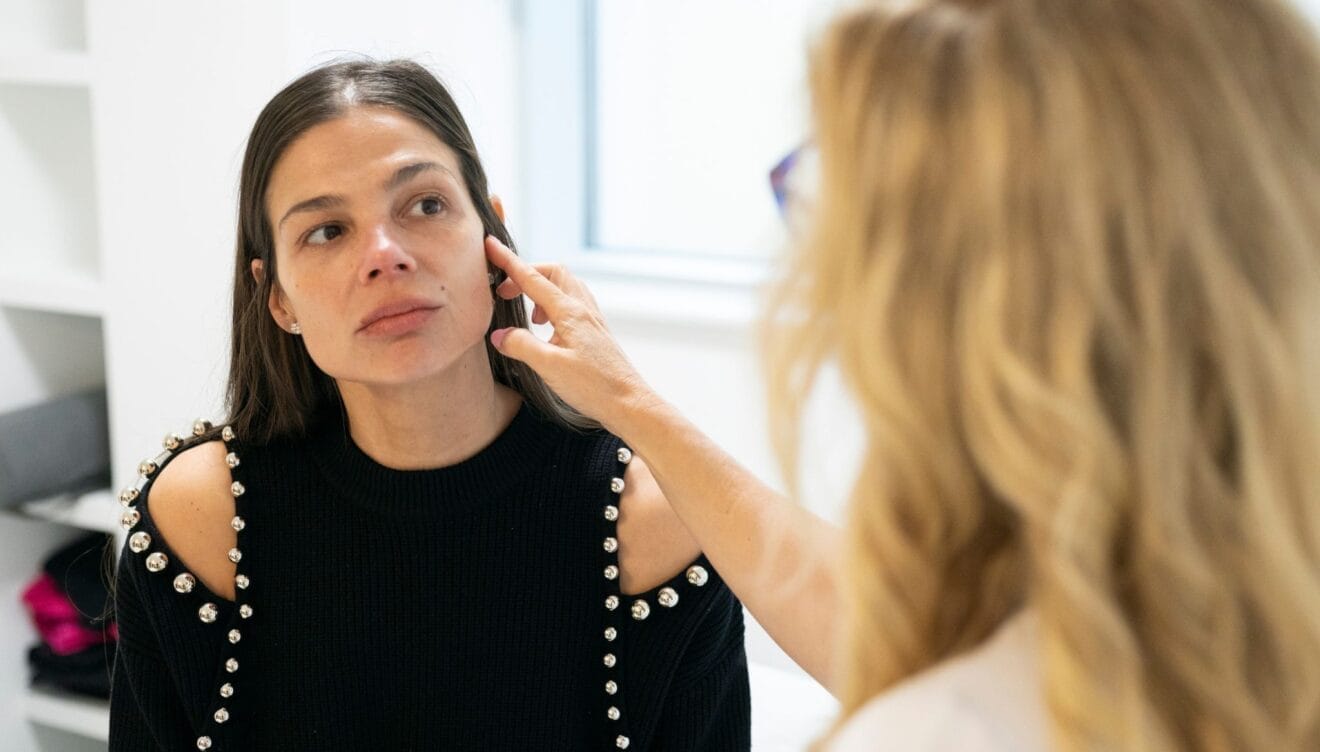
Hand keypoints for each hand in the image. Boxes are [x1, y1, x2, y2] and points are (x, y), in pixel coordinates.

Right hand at [485, 236, 657, 434]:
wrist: (629, 403)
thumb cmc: (594, 387)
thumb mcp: (550, 366)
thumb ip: (521, 346)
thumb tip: (499, 335)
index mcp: (570, 312)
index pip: (532, 278)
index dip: (509, 261)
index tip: (490, 246)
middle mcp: (583, 309)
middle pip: (553, 272)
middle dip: (527, 273)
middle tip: (505, 292)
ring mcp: (591, 319)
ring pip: (564, 287)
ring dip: (541, 290)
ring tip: (527, 316)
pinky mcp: (595, 332)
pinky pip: (572, 304)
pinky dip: (553, 306)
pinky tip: (547, 329)